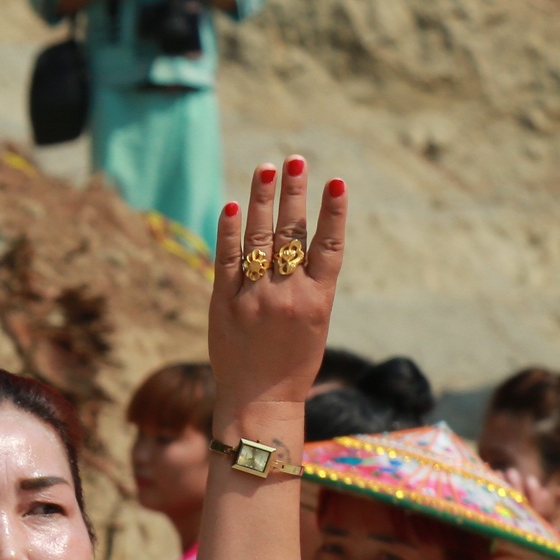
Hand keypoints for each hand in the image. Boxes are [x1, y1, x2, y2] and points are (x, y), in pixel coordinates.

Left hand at [208, 159, 344, 424]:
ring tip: (266, 169)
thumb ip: (307, 285)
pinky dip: (228, 232)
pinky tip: (230, 206)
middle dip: (294, 193)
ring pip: (259, 239)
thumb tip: (297, 245)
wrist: (258, 400)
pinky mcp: (224, 304)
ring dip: (262, 201)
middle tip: (295, 160)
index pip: (330, 245)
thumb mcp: (314, 324)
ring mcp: (254, 298)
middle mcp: (288, 294)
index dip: (333, 212)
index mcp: (319, 299)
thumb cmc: (291, 363)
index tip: (335, 181)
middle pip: (292, 233)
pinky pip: (226, 261)